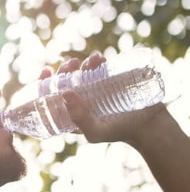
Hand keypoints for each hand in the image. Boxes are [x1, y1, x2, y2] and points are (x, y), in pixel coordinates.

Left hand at [39, 52, 166, 144]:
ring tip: (89, 61)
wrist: (148, 126)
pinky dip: (96, 62)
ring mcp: (94, 91)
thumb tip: (64, 93)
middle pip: (63, 82)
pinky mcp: (109, 83)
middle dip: (63, 70)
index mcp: (69, 114)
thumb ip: (79, 118)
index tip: (46, 71)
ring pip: (79, 73)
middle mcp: (79, 101)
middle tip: (71, 63)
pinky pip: (98, 69)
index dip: (43, 84)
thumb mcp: (95, 132)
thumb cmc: (118, 132)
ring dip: (80, 64)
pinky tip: (98, 58)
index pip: (49, 98)